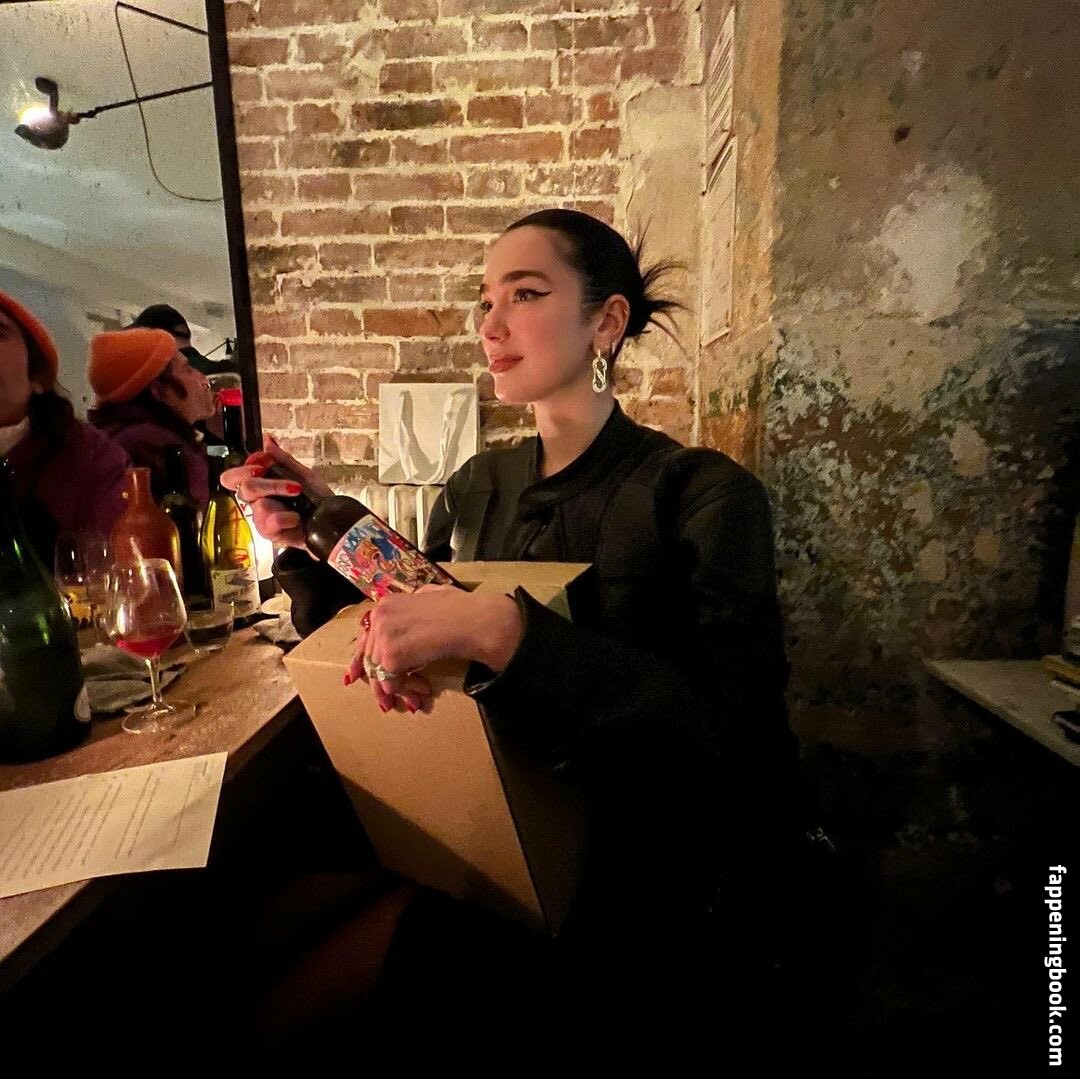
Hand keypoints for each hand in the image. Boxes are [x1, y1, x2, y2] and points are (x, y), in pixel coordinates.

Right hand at [220, 434, 332, 550]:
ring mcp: (261, 518)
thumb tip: (267, 439)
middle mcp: (256, 501)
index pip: (231, 478)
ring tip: (301, 498)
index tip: (262, 466)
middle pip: (245, 488)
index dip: (241, 471)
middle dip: (271, 484)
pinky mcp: (270, 534)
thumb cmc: (315, 498)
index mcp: (259, 484)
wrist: (331, 521)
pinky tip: (298, 518)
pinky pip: (272, 521)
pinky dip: (289, 517)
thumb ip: (283, 459)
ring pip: (260, 505)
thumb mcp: (303, 474)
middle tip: (293, 485)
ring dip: (284, 498)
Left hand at [344, 586, 523, 712]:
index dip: (361, 660)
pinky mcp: (391, 656)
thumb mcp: (431, 598)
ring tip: (420, 696)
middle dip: (383, 681)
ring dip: (401, 688)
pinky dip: (407, 691)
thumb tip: (406, 621)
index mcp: (386, 604)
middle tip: (391, 701)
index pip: (366, 637)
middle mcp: (379, 617)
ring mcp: (383, 636)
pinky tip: (425, 690)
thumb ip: (412, 609)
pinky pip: (391, 683)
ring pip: (381, 673)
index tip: (355, 678)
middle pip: (371, 657)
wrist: (475, 621)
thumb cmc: (463, 610)